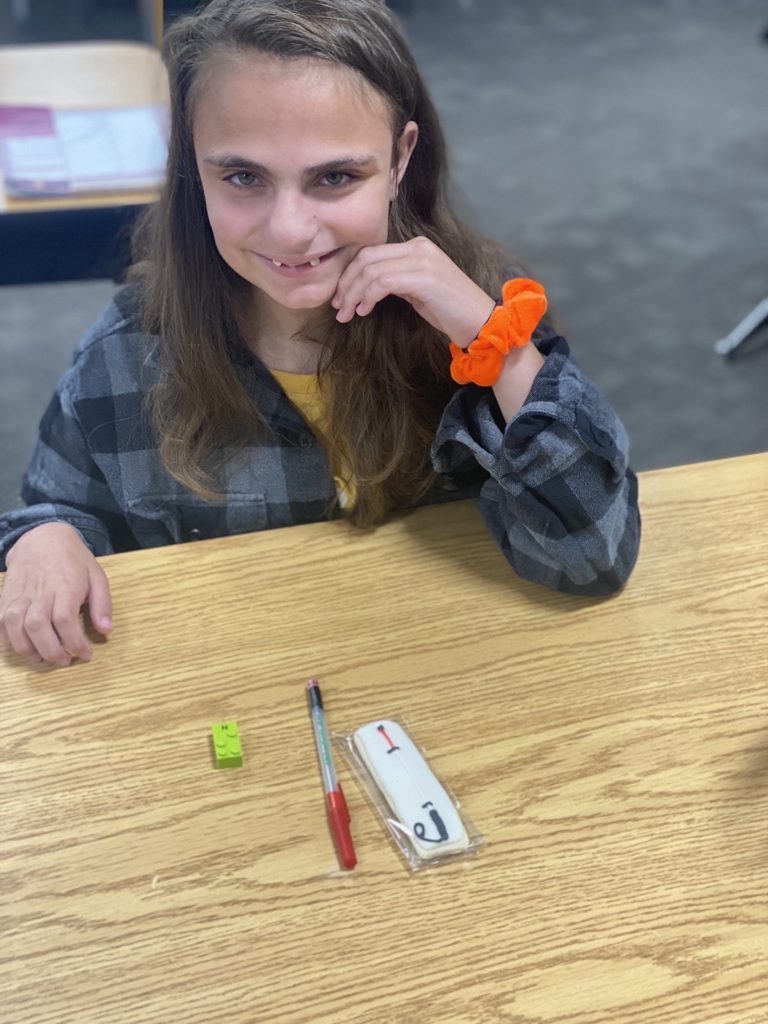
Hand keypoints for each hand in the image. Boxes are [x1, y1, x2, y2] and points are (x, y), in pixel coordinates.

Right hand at [0, 523, 112, 666]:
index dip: (75, 643)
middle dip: (51, 651)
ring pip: (15, 626)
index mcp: (65, 587)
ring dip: (28, 649)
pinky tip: (22, 645)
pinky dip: (7, 638)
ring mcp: (19, 595)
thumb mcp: (97, 577)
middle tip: (64, 661)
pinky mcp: (5, 597)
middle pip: (38, 627)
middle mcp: (40, 592)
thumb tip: (106, 630)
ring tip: (42, 657)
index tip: (85, 655)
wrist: (42, 539)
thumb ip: (102, 604)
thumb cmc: (73, 561)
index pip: (65, 621)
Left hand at [332, 236, 496, 345]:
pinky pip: (383, 282)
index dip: (350, 273)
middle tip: (338, 308)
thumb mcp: (417, 291)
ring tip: (347, 314)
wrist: (480, 322)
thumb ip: (396, 280)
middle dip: (346, 283)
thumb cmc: (449, 311)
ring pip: (371, 270)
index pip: (372, 252)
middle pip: (367, 258)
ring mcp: (422, 260)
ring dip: (353, 294)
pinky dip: (368, 296)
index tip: (341, 297)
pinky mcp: (423, 277)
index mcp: (417, 247)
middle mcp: (419, 247)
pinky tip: (364, 311)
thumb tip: (368, 285)